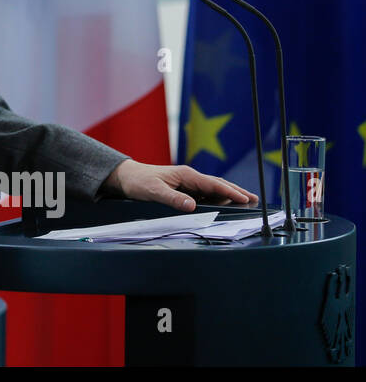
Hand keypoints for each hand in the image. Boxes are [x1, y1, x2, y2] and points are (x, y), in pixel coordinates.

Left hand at [101, 160, 258, 210]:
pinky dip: (216, 198)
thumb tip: (192, 206)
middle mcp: (189, 177)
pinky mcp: (183, 188)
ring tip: (245, 202)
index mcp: (186, 175)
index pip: (214, 184)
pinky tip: (223, 204)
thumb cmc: (139, 182)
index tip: (246, 199)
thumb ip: (173, 199)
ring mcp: (187, 182)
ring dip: (228, 195)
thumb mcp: (154, 192)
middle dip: (236, 192)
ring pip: (213, 189)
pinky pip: (204, 193)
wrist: (126, 176)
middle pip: (218, 184)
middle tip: (255, 200)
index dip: (231, 192)